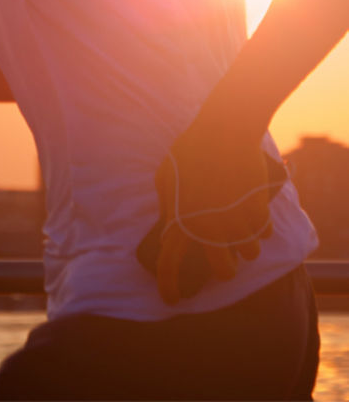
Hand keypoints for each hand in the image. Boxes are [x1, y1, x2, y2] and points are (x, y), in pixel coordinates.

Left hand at [154, 122, 277, 304]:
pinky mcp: (257, 212)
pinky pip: (265, 233)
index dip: (169, 286)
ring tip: (240, 226)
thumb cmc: (190, 148)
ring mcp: (235, 222)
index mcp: (181, 219)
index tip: (172, 300)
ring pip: (250, 254)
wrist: (224, 131)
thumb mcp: (165, 174)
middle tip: (224, 257)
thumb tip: (167, 223)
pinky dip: (262, 227)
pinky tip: (255, 215)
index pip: (169, 262)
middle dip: (225, 269)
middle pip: (224, 272)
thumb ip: (166, 203)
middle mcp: (208, 228)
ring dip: (246, 244)